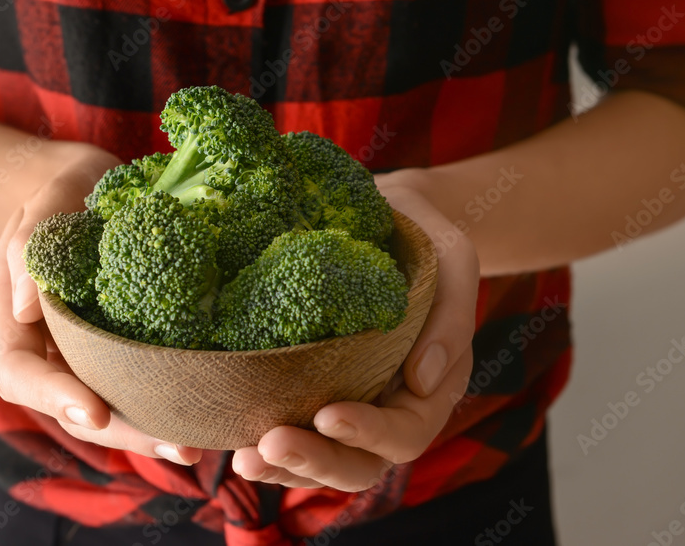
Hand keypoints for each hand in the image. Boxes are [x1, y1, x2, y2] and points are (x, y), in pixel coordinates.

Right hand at [0, 142, 203, 465]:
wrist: (80, 188)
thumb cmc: (60, 189)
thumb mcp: (47, 199)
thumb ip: (29, 244)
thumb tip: (24, 305)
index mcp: (8, 316)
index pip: (18, 372)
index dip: (52, 396)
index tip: (95, 410)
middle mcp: (40, 346)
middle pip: (66, 407)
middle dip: (118, 431)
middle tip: (176, 446)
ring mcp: (75, 352)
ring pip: (100, 407)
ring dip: (144, 431)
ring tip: (195, 446)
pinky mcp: (110, 350)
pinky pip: (128, 385)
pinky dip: (157, 405)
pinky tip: (198, 415)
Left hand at [232, 172, 477, 490]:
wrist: (387, 218)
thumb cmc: (422, 237)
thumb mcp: (451, 261)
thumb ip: (451, 318)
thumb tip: (422, 381)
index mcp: (428, 390)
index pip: (405, 433)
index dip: (369, 433)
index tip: (328, 414)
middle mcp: (387, 409)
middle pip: (358, 463)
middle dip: (315, 461)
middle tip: (269, 445)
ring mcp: (348, 404)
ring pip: (321, 460)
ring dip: (283, 467)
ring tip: (243, 457)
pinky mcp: (310, 390)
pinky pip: (292, 431)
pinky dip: (265, 445)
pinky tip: (233, 442)